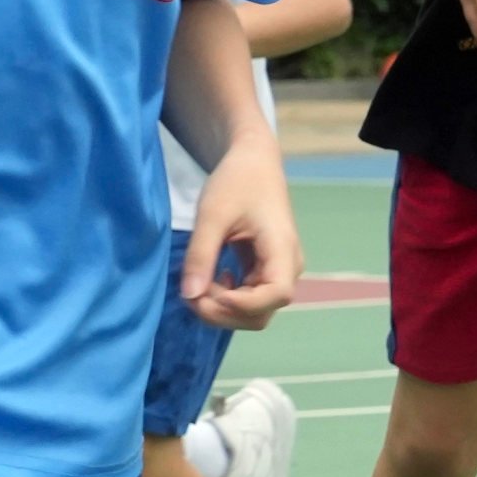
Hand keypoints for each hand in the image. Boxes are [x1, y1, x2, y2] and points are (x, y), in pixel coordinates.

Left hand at [178, 146, 298, 330]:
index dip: (242, 304)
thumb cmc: (237, 181)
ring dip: (222, 309)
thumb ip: (201, 255)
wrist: (253, 162)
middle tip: (191, 293)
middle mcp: (287, 267)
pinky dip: (225, 299)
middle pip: (262, 313)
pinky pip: (248, 300)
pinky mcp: (265, 271)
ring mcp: (277, 272)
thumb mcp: (212, 214)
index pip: (276, 295)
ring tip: (198, 284)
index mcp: (283, 249)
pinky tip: (211, 279)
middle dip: (223, 312)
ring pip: (253, 312)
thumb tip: (189, 295)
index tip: (208, 293)